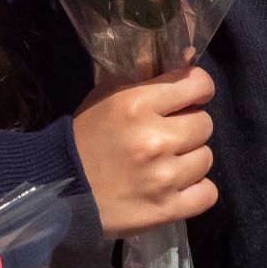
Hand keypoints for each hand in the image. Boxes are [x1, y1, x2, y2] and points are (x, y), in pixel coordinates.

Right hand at [73, 65, 217, 239]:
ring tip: (168, 163)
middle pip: (205, 124)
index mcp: (138, 104)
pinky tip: (178, 186)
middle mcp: (155, 139)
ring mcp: (163, 177)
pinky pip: (207, 194)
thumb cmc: (86, 136)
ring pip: (206, 158)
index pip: (198, 84)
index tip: (191, 97)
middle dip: (189, 126)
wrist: (58, 189)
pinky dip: (196, 190)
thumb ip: (148, 75)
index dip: (199, 88)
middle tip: (169, 135)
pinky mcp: (166, 210)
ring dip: (191, 159)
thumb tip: (189, 57)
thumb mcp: (109, 94)